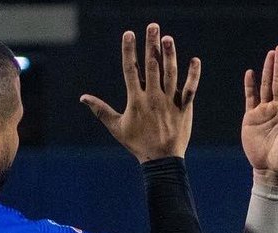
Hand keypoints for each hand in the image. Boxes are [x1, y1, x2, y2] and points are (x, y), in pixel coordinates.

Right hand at [81, 23, 201, 161]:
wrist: (162, 161)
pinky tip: (195, 60)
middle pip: (152, 66)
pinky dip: (193, 75)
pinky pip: (190, 89)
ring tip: (168, 38)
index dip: (129, 51)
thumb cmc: (137, 144)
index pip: (131, 70)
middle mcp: (153, 98)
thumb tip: (83, 97)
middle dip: (152, 45)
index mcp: (136, 100)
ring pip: (171, 74)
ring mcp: (170, 102)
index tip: (129, 34)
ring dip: (170, 55)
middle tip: (153, 27)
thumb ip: (100, 109)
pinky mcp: (184, 108)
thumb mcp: (116, 127)